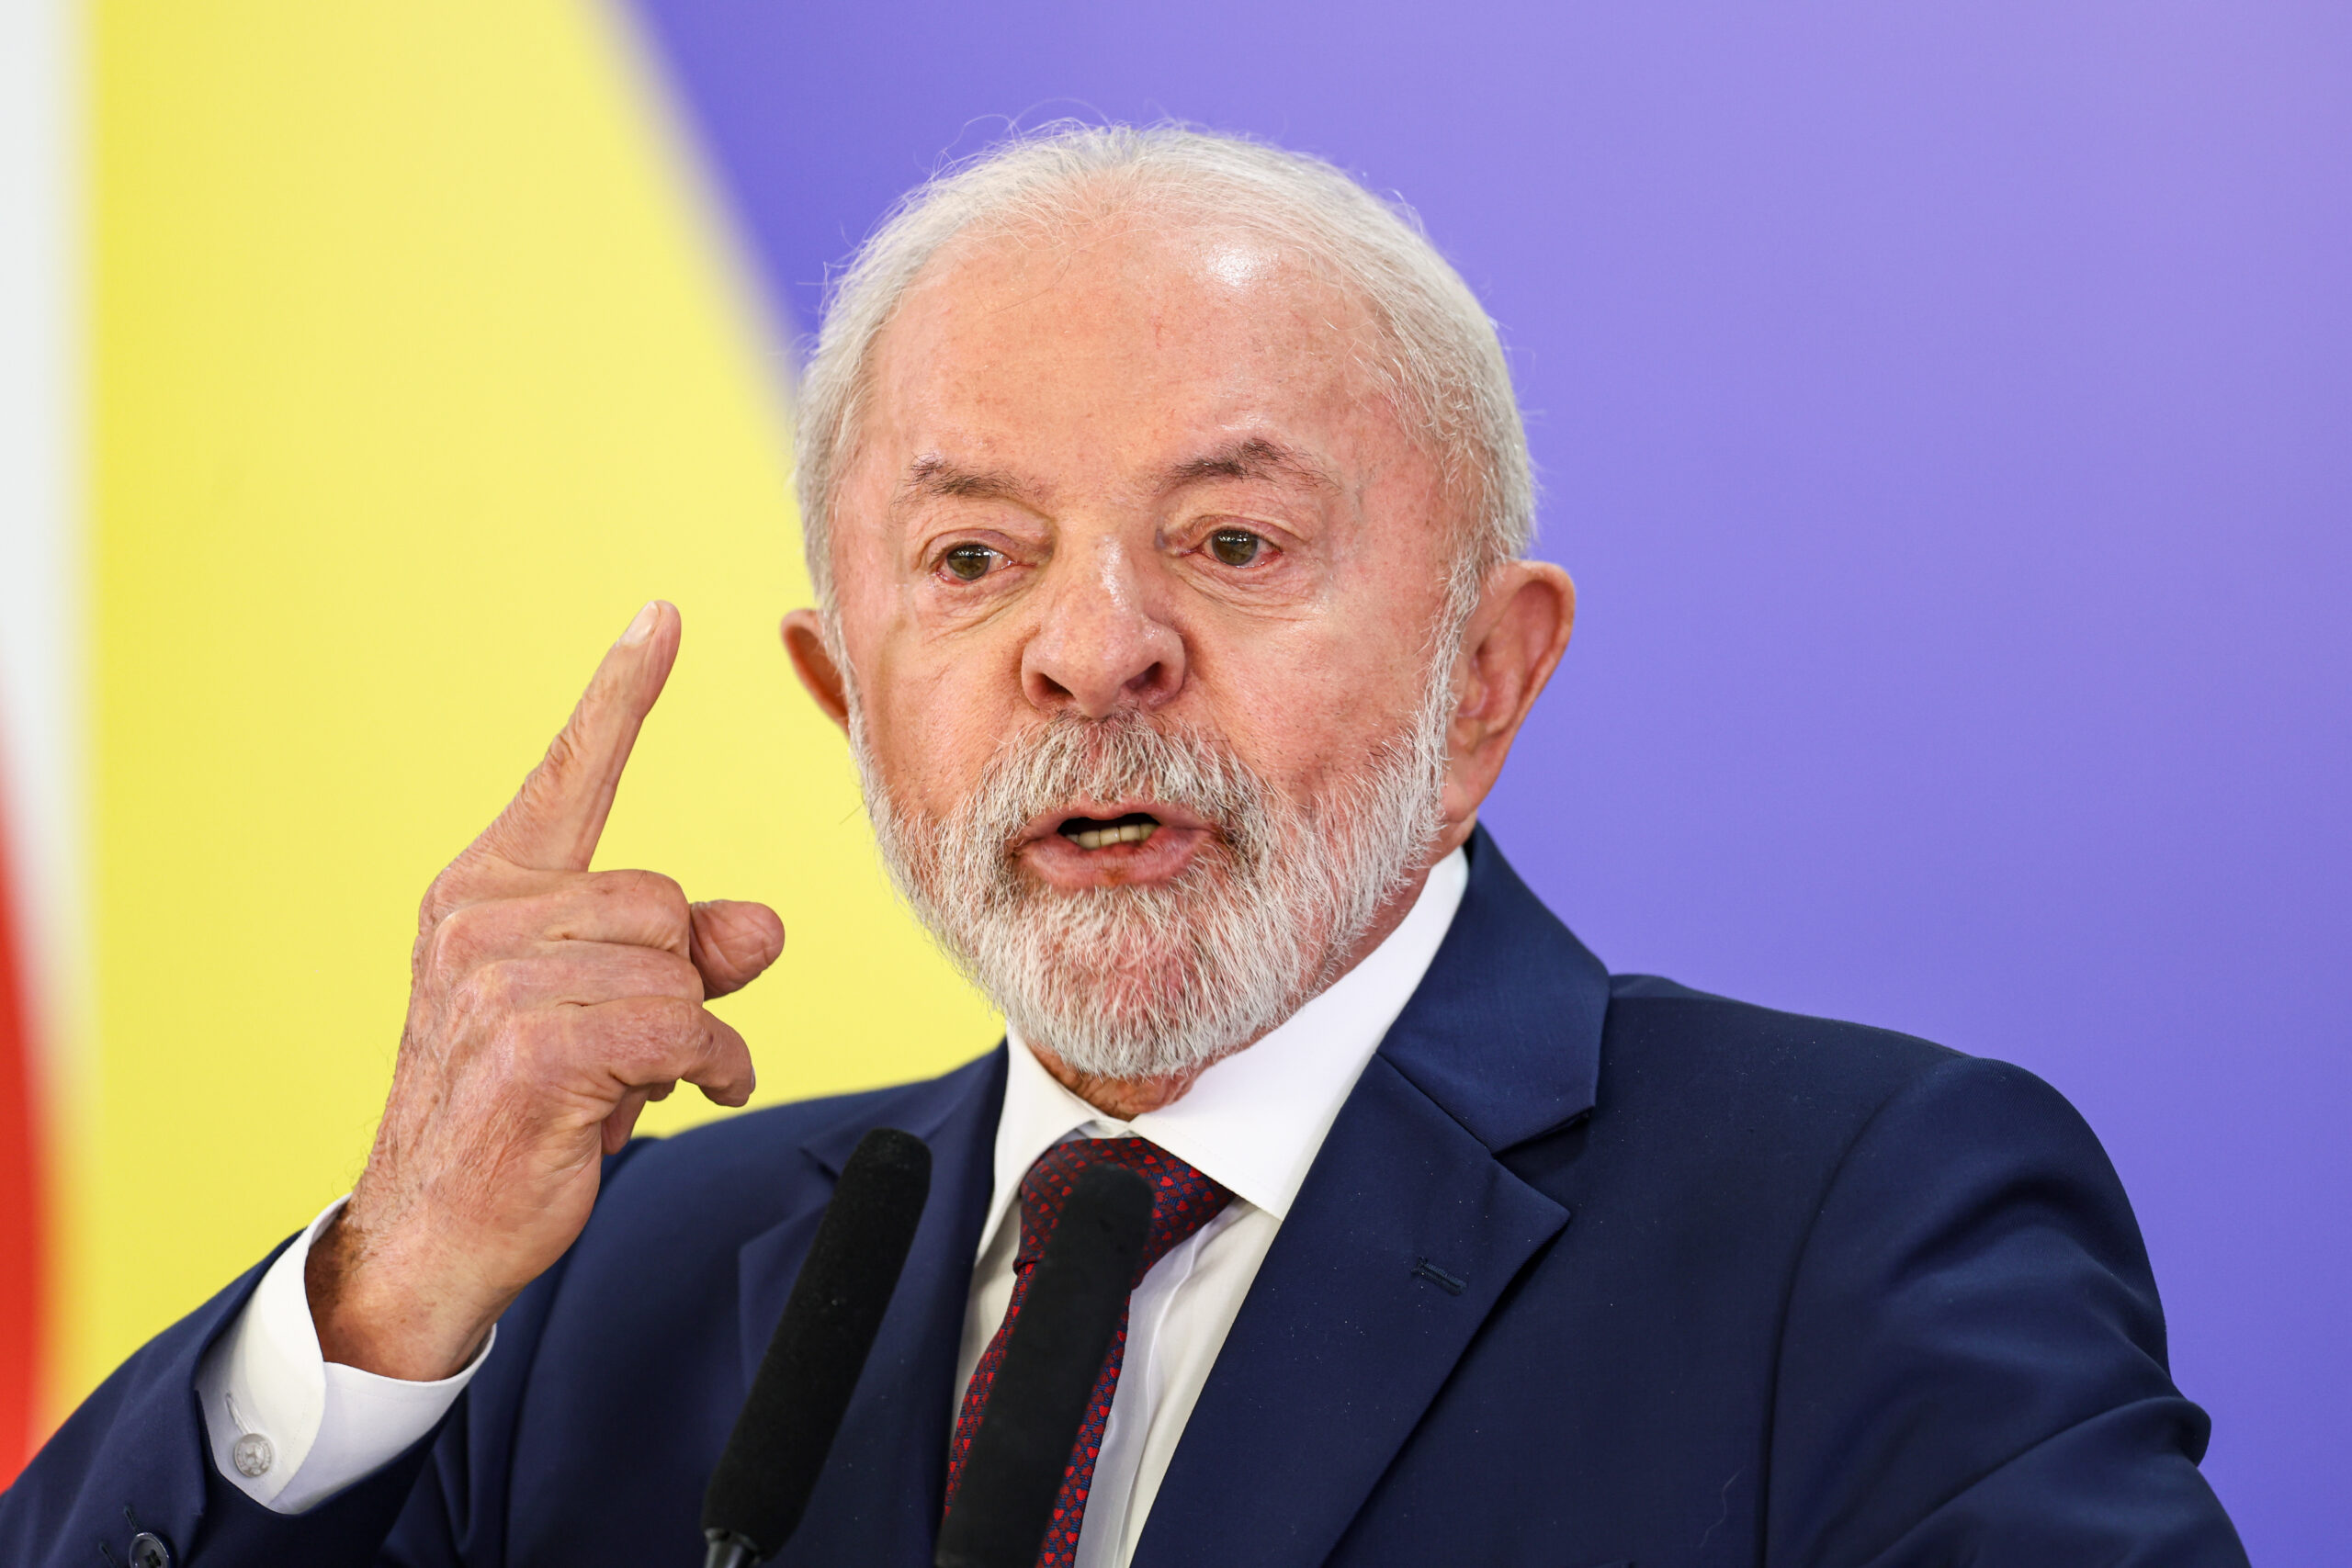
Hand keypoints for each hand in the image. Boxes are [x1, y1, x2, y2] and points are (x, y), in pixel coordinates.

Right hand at [306, 601, 784, 1379]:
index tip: (663, 615)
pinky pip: (682, 1029)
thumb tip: (765, 926)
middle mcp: (479, 917)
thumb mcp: (612, 1014)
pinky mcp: (530, 1045)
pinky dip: (707, 1070)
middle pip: (664, 901)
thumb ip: (684, 954)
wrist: (436, 1230)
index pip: (570, 775)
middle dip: (677, 978)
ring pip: (677, 970)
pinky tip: (674, 1099)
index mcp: (488, 889)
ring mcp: (496, 980)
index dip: (621, 694)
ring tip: (635, 1081)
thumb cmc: (524, 1111)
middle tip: (630, 1043)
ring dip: (689, 1038)